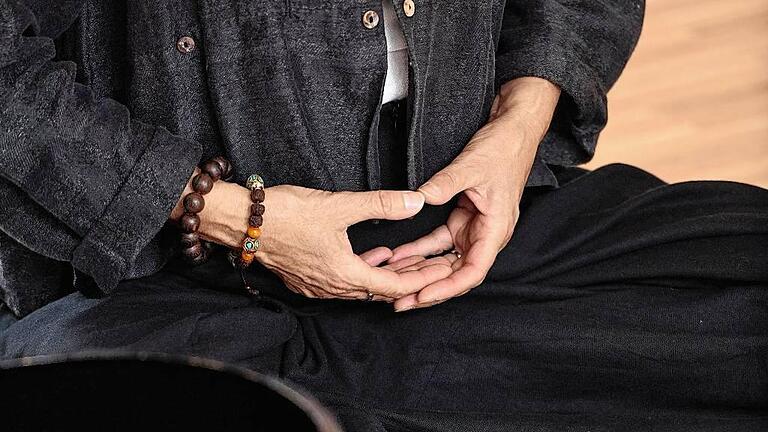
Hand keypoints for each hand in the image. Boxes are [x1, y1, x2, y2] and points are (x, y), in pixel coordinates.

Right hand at [174, 178, 453, 300]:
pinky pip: (344, 283)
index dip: (422, 279)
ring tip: (406, 258)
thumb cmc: (285, 213)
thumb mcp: (340, 204)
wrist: (242, 221)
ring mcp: (316, 286)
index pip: (395, 286)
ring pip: (362, 288)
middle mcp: (332, 287)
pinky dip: (363, 271)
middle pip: (381, 290)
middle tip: (433, 264)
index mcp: (344, 273)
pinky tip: (370, 254)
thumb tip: (416, 201)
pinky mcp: (305, 279)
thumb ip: (381, 204)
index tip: (441, 270)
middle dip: (409, 277)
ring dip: (385, 275)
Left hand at [386, 77, 560, 310]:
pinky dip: (419, 250)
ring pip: (445, 261)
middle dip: (428, 289)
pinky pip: (438, 242)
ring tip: (393, 284)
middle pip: (456, 274)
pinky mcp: (463, 219)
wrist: (512, 131)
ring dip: (421, 272)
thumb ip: (444, 184)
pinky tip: (398, 256)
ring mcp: (473, 228)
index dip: (446, 288)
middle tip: (399, 302)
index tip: (422, 296)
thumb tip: (418, 199)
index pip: (471, 271)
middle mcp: (485, 235)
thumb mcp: (471, 166)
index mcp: (496, 229)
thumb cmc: (502, 150)